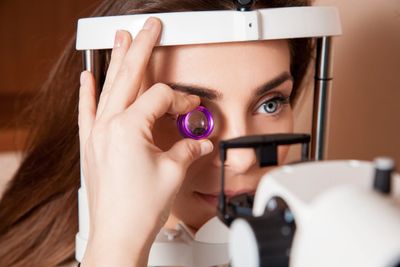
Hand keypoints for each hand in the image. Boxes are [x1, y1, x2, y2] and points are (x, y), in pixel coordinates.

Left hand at [78, 18, 212, 265]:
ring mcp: (97, 134)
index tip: (194, 109)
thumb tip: (201, 142)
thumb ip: (190, 149)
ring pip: (109, 88)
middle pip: (129, 77)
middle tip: (149, 27)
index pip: (160, 98)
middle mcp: (109, 126)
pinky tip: (86, 77)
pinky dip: (87, 93)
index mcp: (130, 128)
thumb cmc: (140, 209)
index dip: (182, 100)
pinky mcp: (92, 145)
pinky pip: (87, 111)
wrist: (117, 234)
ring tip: (122, 38)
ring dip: (117, 61)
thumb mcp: (173, 173)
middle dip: (142, 48)